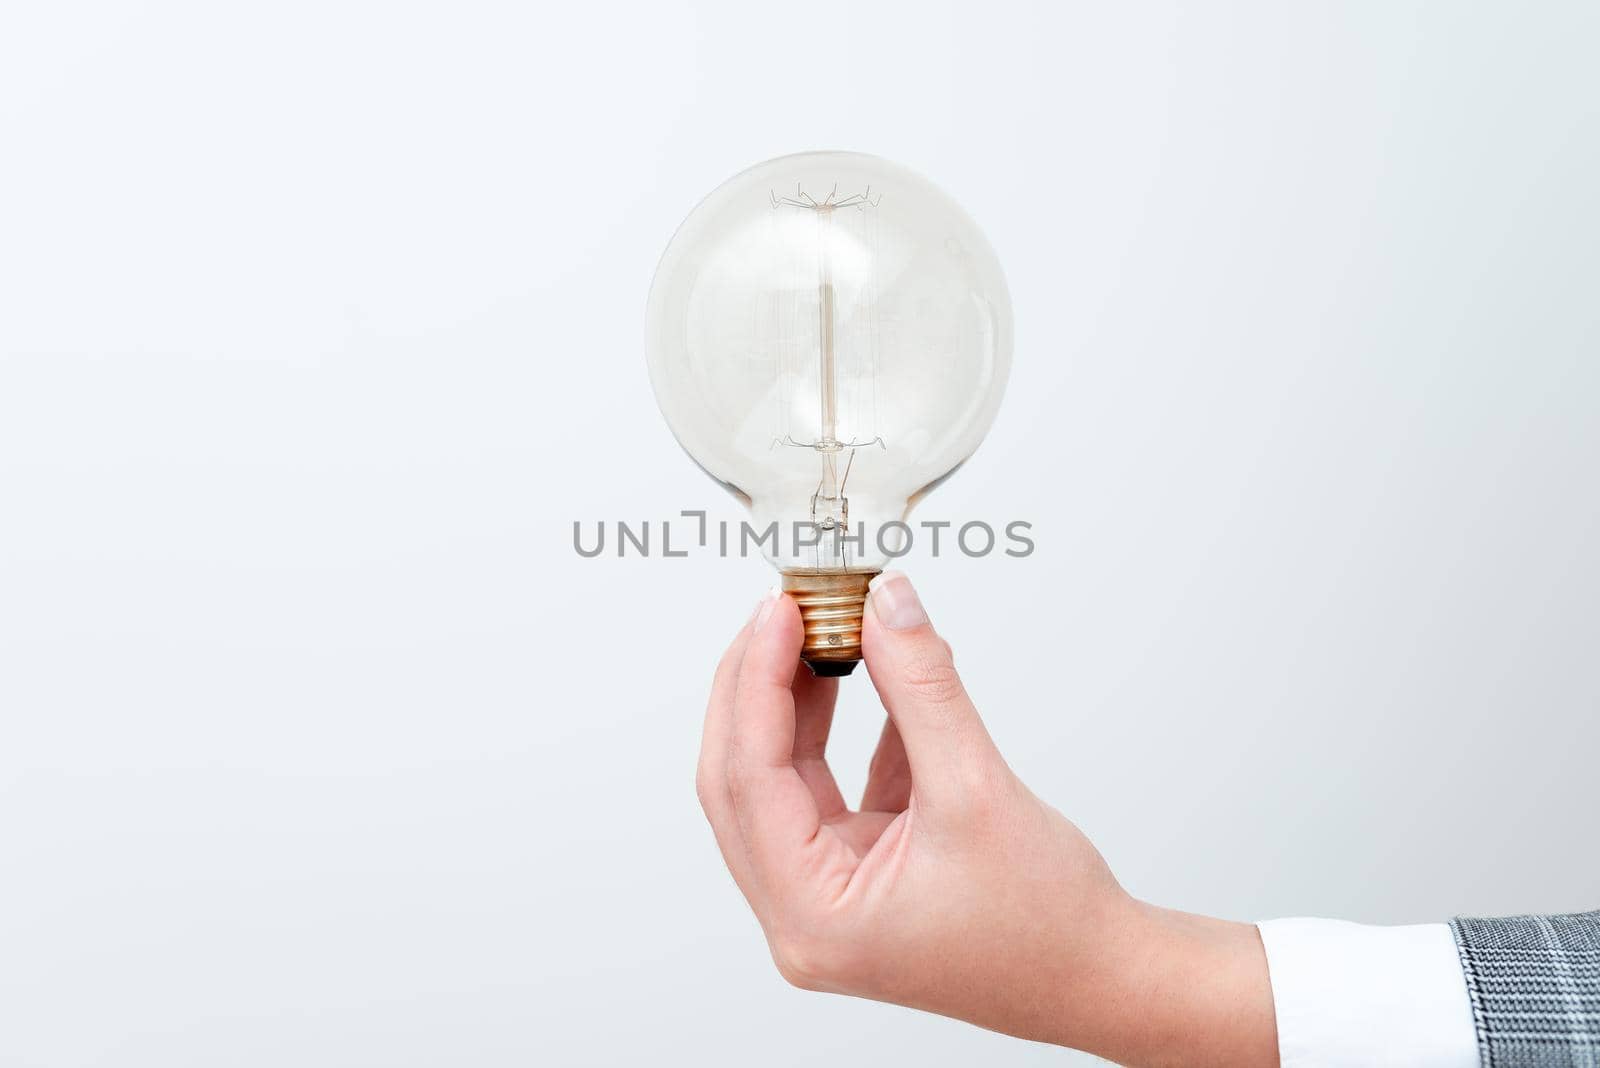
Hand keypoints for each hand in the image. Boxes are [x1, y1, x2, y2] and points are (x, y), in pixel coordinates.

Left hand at [695, 571, 1277, 1066]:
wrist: (1102, 976)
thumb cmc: (1047, 921)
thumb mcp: (976, 786)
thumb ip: (922, 686)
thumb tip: (885, 603)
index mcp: (810, 915)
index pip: (748, 777)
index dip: (756, 683)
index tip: (778, 611)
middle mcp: (801, 914)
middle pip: (745, 778)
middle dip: (760, 688)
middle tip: (786, 610)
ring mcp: (825, 896)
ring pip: (782, 779)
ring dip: (797, 704)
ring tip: (819, 629)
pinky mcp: (856, 874)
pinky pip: (826, 789)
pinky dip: (840, 732)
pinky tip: (861, 676)